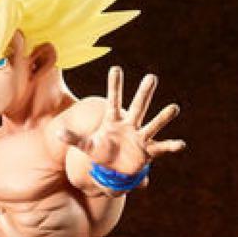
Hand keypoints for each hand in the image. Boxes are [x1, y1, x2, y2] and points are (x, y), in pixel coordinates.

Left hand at [60, 66, 185, 177]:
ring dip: (163, 117)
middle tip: (151, 77)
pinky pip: (161, 148)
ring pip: (152, 124)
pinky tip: (180, 145)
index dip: (114, 86)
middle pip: (137, 106)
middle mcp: (130, 125)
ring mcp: (140, 137)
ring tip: (174, 108)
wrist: (114, 168)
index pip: (113, 100)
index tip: (115, 68)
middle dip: (143, 93)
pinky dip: (170, 146)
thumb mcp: (86, 146)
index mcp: (114, 120)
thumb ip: (73, 138)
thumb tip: (57, 133)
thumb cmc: (101, 152)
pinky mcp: (148, 151)